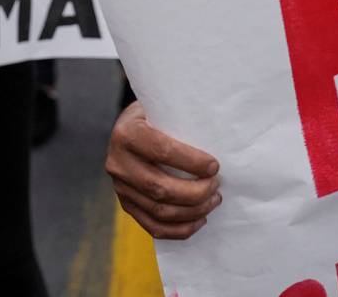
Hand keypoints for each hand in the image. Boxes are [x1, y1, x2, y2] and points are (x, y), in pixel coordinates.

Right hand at [105, 101, 221, 240]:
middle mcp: (118, 163)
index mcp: (126, 134)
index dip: (191, 162)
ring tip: (213, 200)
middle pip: (160, 188)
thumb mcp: (162, 109)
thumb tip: (220, 138)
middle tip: (216, 185)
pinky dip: (180, 229)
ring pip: (160, 211)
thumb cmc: (155, 117)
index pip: (162, 151)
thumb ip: (182, 120)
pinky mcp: (126, 205)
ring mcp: (120, 187)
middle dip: (196, 192)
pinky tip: (200, 220)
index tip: (215, 166)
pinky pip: (154, 226)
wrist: (129, 130)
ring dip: (192, 211)